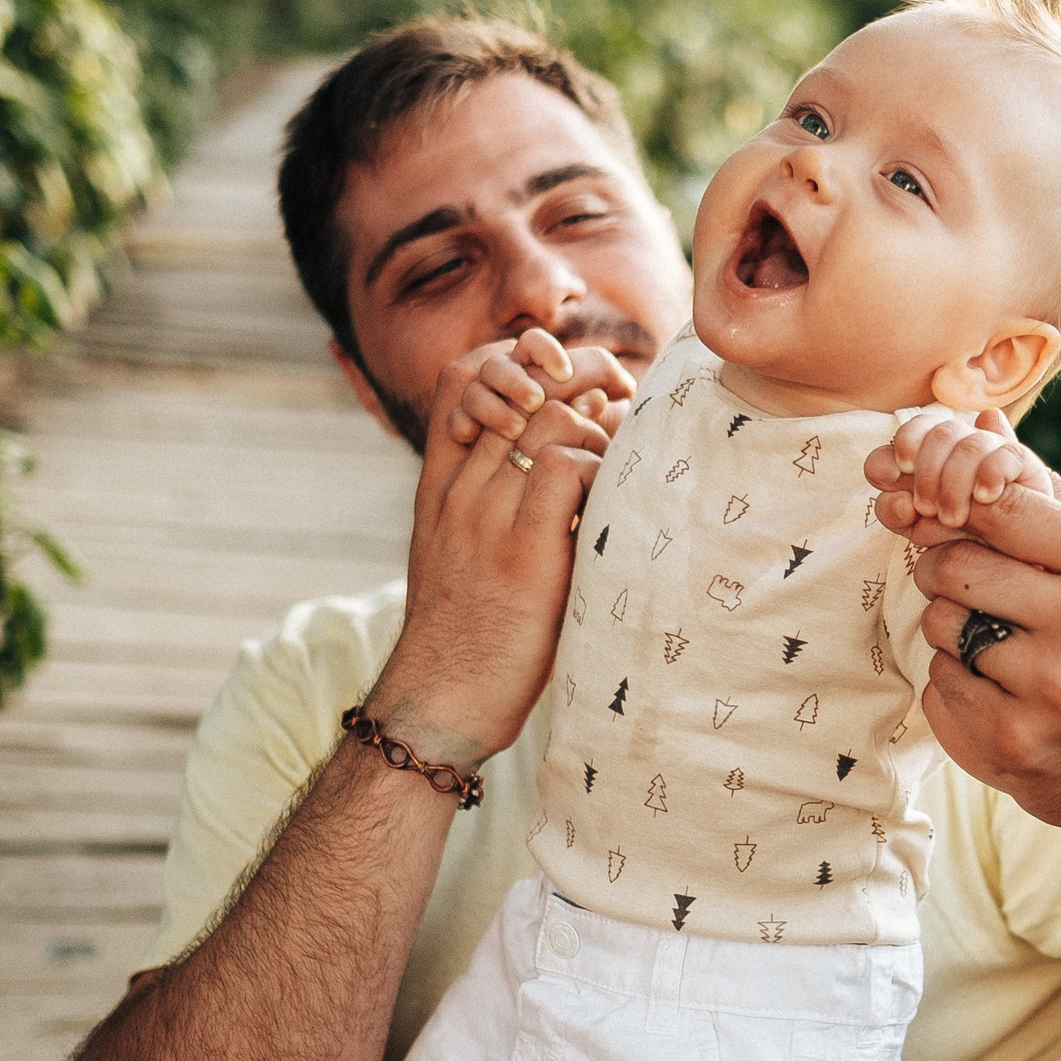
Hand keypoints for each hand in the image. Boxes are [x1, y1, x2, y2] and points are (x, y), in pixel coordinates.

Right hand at [371, 338, 616, 764]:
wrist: (439, 700)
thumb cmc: (468, 634)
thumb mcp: (463, 555)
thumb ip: (495, 506)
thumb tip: (561, 466)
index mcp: (440, 485)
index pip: (463, 378)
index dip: (518, 360)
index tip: (567, 382)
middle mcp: (459, 489)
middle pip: (519, 386)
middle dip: (580, 378)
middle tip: (620, 400)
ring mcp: (486, 516)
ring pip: (550, 419)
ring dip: (599, 427)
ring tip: (621, 459)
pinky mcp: (522, 550)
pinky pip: (564, 468)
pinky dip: (599, 469)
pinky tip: (611, 501)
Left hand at [865, 457, 1060, 850]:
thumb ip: (1052, 494)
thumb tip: (982, 420)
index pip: (1000, 504)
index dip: (957, 504)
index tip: (950, 516)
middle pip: (955, 563)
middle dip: (946, 567)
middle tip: (972, 585)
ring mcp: (1050, 692)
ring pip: (941, 624)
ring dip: (952, 627)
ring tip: (999, 643)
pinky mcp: (1014, 745)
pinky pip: (940, 684)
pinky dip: (956, 682)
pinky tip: (1002, 692)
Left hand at [870, 408, 1054, 533]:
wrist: (1012, 567)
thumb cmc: (958, 547)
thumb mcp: (920, 530)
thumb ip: (897, 508)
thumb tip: (880, 473)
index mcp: (940, 454)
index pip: (920, 427)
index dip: (906, 442)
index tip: (899, 471)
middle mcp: (968, 447)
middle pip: (942, 432)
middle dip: (928, 472)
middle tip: (927, 510)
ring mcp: (999, 456)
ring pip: (971, 444)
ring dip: (954, 482)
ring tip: (952, 519)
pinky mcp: (1029, 471)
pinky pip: (1008, 454)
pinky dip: (990, 473)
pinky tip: (984, 497)